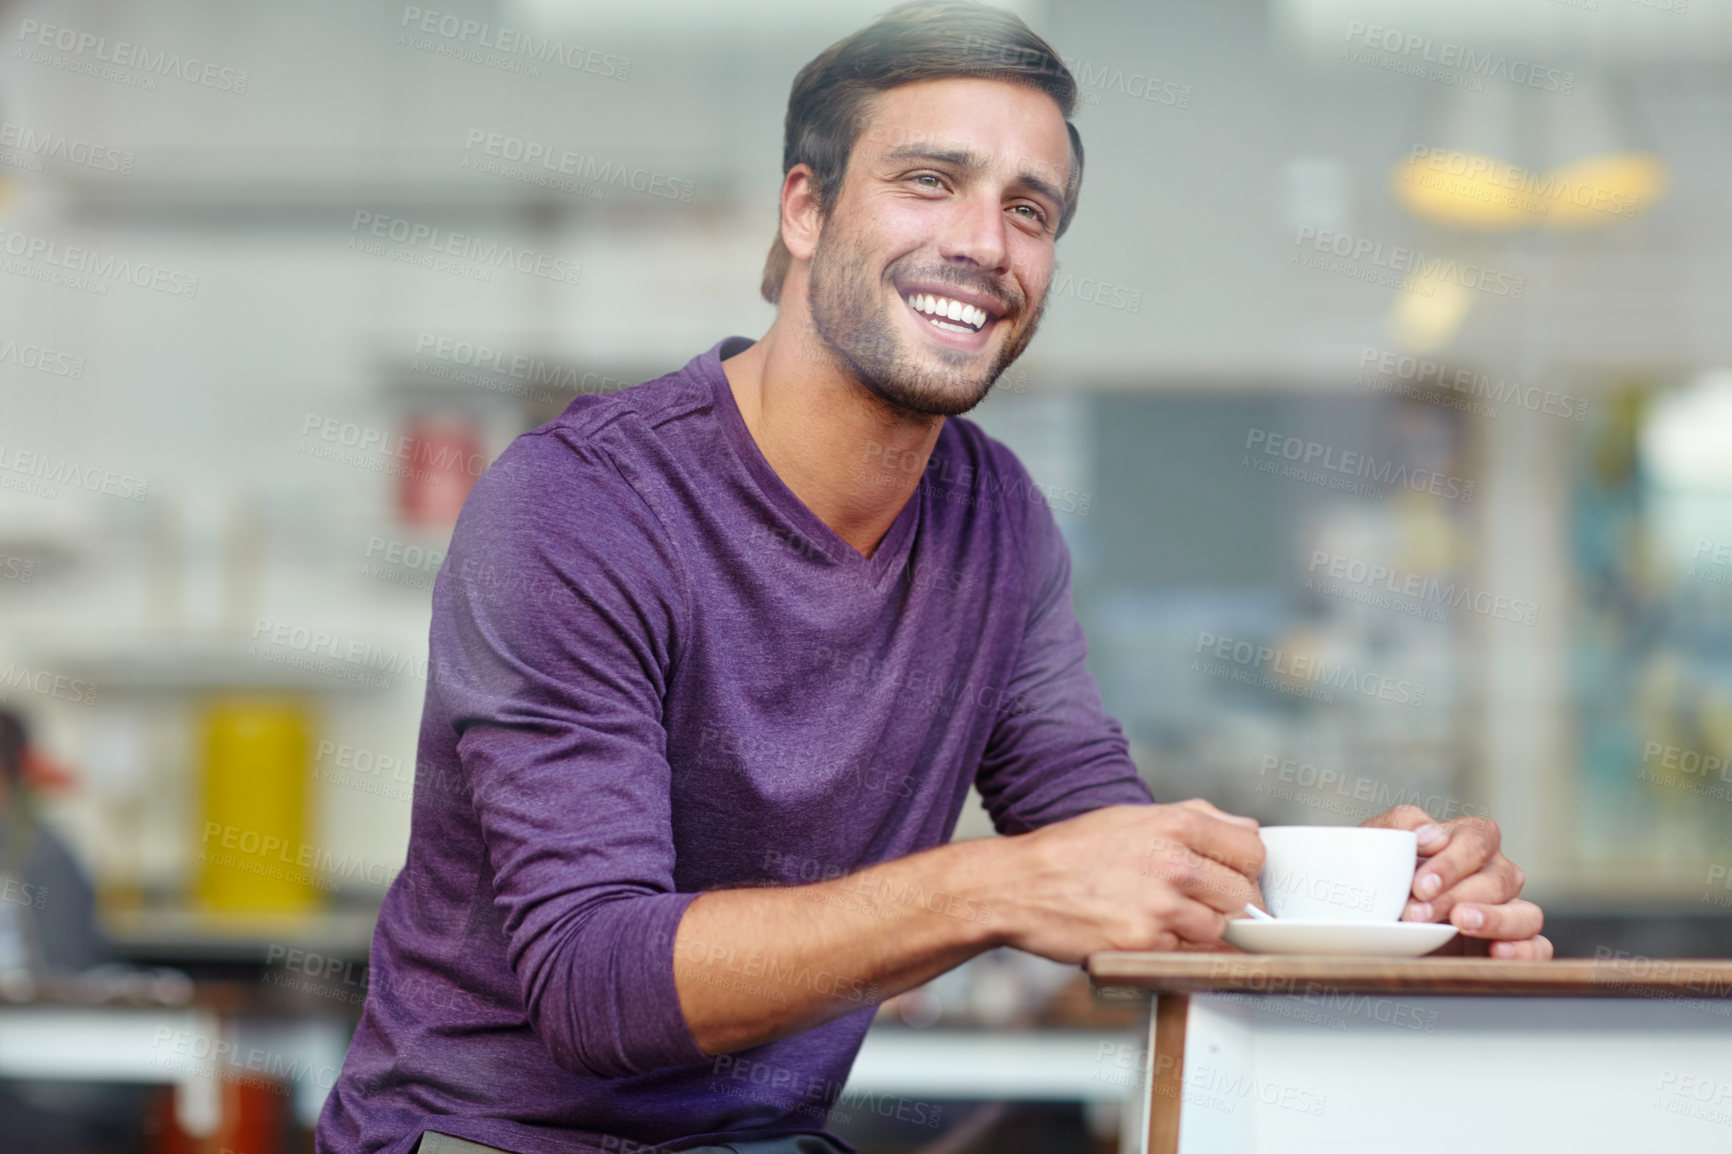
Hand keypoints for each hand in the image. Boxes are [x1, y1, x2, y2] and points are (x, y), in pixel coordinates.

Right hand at [995, 800, 1265, 963]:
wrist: (1019, 886)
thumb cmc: (1072, 851)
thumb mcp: (1133, 817)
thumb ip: (1195, 818)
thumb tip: (1244, 828)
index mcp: (1175, 825)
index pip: (1252, 850)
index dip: (1244, 868)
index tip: (1230, 877)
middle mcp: (1174, 863)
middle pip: (1244, 895)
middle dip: (1226, 904)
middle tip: (1196, 904)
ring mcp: (1161, 907)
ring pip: (1219, 930)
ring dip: (1198, 930)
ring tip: (1163, 919)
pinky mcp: (1145, 945)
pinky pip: (1185, 955)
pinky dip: (1170, 949)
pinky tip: (1142, 932)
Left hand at [1362, 806, 1550, 959]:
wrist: (1370, 918)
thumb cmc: (1379, 874)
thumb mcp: (1378, 841)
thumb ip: (1403, 825)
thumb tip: (1433, 834)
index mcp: (1468, 841)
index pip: (1478, 839)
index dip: (1452, 862)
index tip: (1420, 885)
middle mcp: (1495, 873)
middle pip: (1498, 879)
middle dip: (1455, 897)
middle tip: (1417, 913)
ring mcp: (1507, 910)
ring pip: (1526, 913)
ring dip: (1494, 919)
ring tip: (1459, 924)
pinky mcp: (1510, 945)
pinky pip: (1538, 948)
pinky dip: (1525, 950)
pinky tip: (1497, 951)